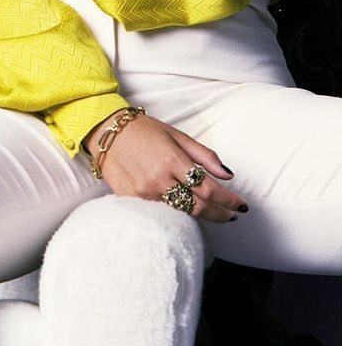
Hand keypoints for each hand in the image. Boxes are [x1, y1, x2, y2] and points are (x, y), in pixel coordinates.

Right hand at [83, 111, 247, 222]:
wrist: (105, 133)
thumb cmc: (143, 130)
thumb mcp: (176, 135)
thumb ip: (204, 155)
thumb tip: (228, 175)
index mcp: (172, 160)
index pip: (209, 189)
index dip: (229, 200)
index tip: (241, 205)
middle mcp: (158, 179)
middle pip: (198, 207)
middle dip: (221, 214)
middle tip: (232, 215)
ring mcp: (144, 192)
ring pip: (181, 213)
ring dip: (202, 215)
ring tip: (214, 213)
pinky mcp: (131, 200)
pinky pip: (161, 212)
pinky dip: (178, 213)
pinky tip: (187, 210)